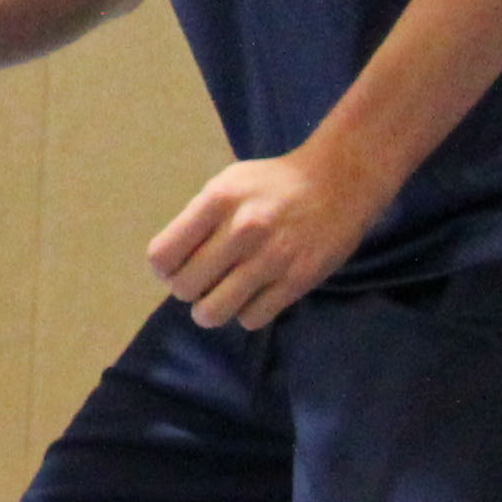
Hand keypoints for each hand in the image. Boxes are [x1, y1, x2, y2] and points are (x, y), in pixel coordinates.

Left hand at [144, 143, 395, 330]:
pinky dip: (247, 313)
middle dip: (188, 291)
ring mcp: (271, 257)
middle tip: (204, 282)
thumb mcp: (227, 184)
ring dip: (211, 311)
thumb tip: (169, 267)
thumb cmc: (273, 184)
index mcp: (217, 200)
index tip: (178, 266)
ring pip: (213, 313)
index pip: (162, 255)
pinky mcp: (297, 280)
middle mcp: (241, 229)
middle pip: (184, 288)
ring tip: (222, 298)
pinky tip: (255, 296)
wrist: (339, 182)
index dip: (165, 269)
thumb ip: (197, 220)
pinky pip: (251, 318)